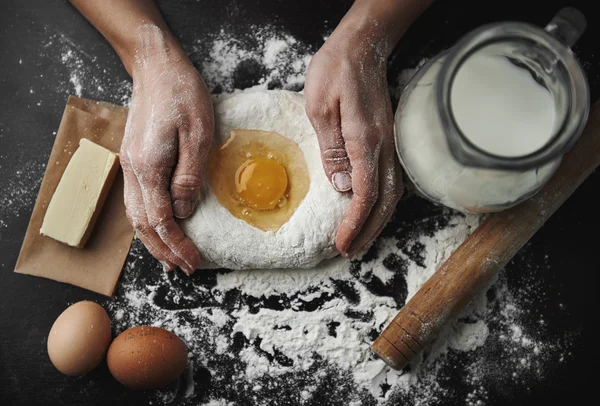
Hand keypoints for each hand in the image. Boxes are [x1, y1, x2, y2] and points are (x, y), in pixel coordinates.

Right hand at [120, 27, 213, 274]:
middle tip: (184, 268)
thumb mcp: (197, 135)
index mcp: (148, 167)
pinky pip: (137, 201)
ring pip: (136, 215)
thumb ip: (189, 176)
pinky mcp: (134, 159)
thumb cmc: (182, 95)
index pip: (160, 220)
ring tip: (170, 258)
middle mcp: (133, 170)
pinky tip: (160, 227)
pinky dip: (148, 222)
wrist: (157, 68)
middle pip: (142, 224)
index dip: (177, 245)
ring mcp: (130, 165)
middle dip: (163, 251)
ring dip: (153, 240)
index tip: (194, 262)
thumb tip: (183, 211)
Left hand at [305, 20, 403, 257]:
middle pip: (384, 201)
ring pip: (392, 193)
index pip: (365, 195)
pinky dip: (383, 202)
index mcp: (365, 141)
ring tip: (360, 239)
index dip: (354, 224)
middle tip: (350, 251)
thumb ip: (332, 149)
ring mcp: (390, 143)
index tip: (340, 243)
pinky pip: (392, 179)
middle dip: (367, 231)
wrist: (362, 46)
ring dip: (377, 220)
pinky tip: (372, 210)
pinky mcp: (388, 139)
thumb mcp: (320, 107)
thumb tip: (342, 186)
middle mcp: (384, 146)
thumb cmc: (335, 71)